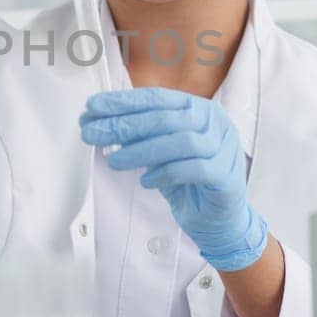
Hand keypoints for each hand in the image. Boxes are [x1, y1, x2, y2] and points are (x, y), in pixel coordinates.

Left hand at [79, 87, 269, 271]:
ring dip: (141, 151)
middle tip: (91, 133)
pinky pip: (194, 169)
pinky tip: (146, 181)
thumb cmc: (186, 180)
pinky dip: (165, 173)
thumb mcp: (159, 151)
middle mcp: (214, 122)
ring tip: (113, 161)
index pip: (156, 98)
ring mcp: (223, 147)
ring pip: (180, 142)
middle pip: (164, 118)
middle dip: (123, 125)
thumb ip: (138, 135)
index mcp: (196, 108)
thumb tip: (98, 122)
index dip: (122, 101)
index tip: (92, 107)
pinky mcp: (225, 174)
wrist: (216, 218)